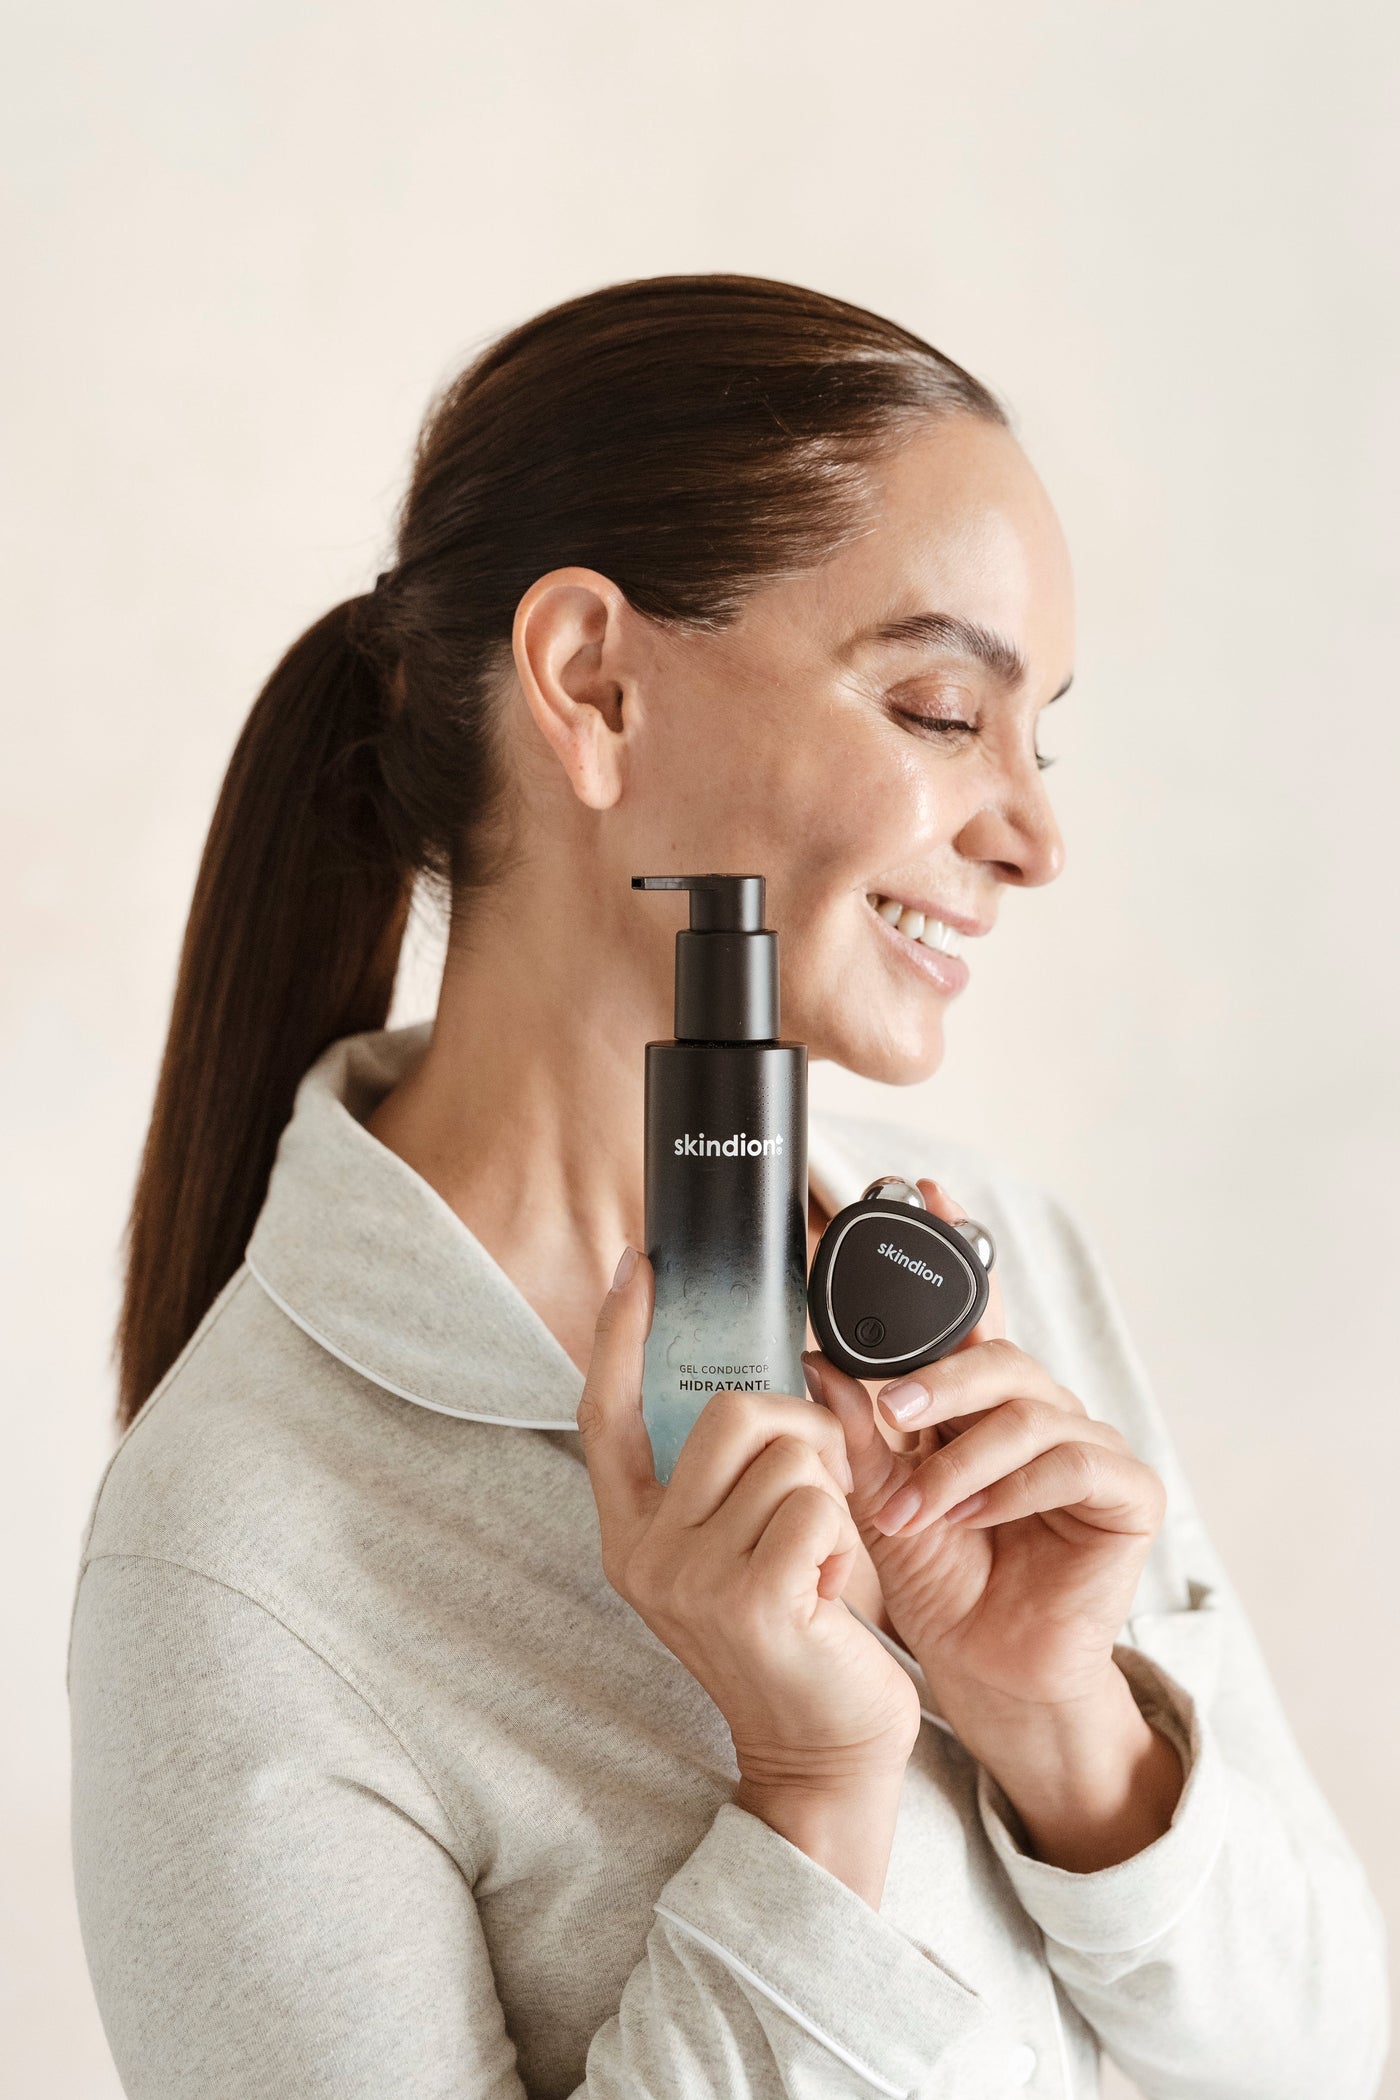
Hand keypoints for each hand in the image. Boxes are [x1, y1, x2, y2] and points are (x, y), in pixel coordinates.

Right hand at [576, 1245, 922, 1794]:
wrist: (824, 1756)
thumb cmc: (796, 1637)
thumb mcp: (735, 1551)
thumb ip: (724, 1479)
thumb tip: (752, 1376)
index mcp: (630, 1532)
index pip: (606, 1409)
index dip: (621, 1332)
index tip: (640, 1264)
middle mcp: (643, 1551)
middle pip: (733, 1412)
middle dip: (805, 1432)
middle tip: (826, 1489)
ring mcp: (688, 1578)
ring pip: (789, 1455)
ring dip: (831, 1496)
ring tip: (821, 1561)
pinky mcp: (749, 1598)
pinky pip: (817, 1505)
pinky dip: (843, 1539)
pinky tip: (829, 1596)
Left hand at [803, 1180, 1166, 1718]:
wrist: (988, 1671)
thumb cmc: (941, 1580)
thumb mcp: (880, 1498)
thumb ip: (858, 1431)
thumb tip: (816, 1362)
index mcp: (984, 1399)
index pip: (971, 1308)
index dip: (955, 1243)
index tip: (918, 1191)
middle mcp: (1042, 1409)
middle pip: (997, 1356)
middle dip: (938, 1379)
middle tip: (889, 1411)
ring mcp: (1092, 1447)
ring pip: (1028, 1412)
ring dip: (959, 1462)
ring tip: (911, 1509)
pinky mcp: (1128, 1495)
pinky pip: (1073, 1465)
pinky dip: (1013, 1489)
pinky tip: (974, 1519)